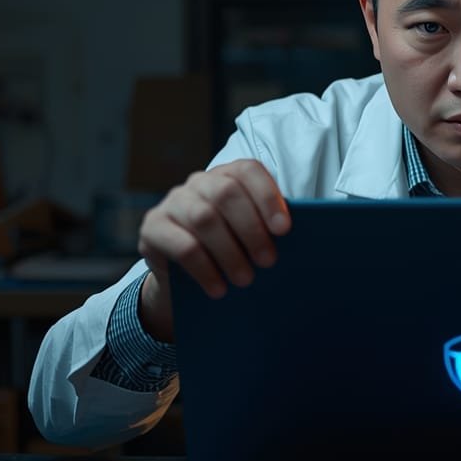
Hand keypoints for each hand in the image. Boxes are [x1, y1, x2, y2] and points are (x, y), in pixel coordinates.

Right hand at [135, 160, 290, 340]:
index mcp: (228, 176)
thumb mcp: (250, 235)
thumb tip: (308, 241)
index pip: (248, 171)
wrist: (184, 273)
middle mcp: (199, 183)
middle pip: (227, 194)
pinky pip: (180, 245)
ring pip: (203, 218)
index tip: (284, 229)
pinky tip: (218, 289)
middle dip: (252, 230)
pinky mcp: (152, 227)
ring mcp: (174, 202)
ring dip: (229, 253)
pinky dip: (204, 269)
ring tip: (245, 280)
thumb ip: (269, 229)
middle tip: (268, 262)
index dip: (267, 197)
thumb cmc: (231, 249)